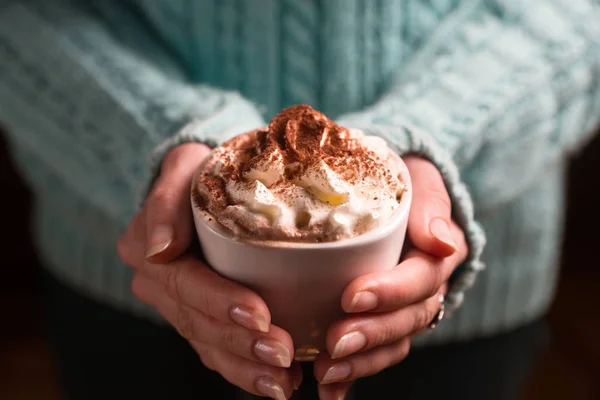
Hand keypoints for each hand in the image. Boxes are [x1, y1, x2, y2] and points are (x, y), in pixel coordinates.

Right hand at [118, 143, 300, 399]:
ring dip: (246, 367)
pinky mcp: (199, 316)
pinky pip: (216, 351)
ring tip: (284, 381)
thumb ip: (165, 199)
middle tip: (283, 354)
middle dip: (241, 344)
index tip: (261, 316)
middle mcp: (159, 284)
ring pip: (208, 345)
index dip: (220, 303)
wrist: (202, 184)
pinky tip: (278, 382)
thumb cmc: (199, 170)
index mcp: (148, 250)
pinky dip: (245, 370)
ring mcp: (178, 305)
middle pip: (198, 322)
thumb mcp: (183, 166)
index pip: (184, 284)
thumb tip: (160, 249)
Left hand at [315, 156, 467, 399]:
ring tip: (326, 373)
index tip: (351, 295)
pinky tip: (329, 390)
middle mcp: (426, 289)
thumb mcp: (423, 183)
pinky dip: (353, 374)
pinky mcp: (384, 320)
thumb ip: (431, 207)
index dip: (390, 291)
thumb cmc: (407, 184)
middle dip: (371, 334)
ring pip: (393, 343)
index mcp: (438, 256)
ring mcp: (406, 308)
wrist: (401, 194)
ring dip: (361, 362)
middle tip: (335, 343)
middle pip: (406, 320)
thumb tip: (440, 240)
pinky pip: (376, 352)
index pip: (420, 279)